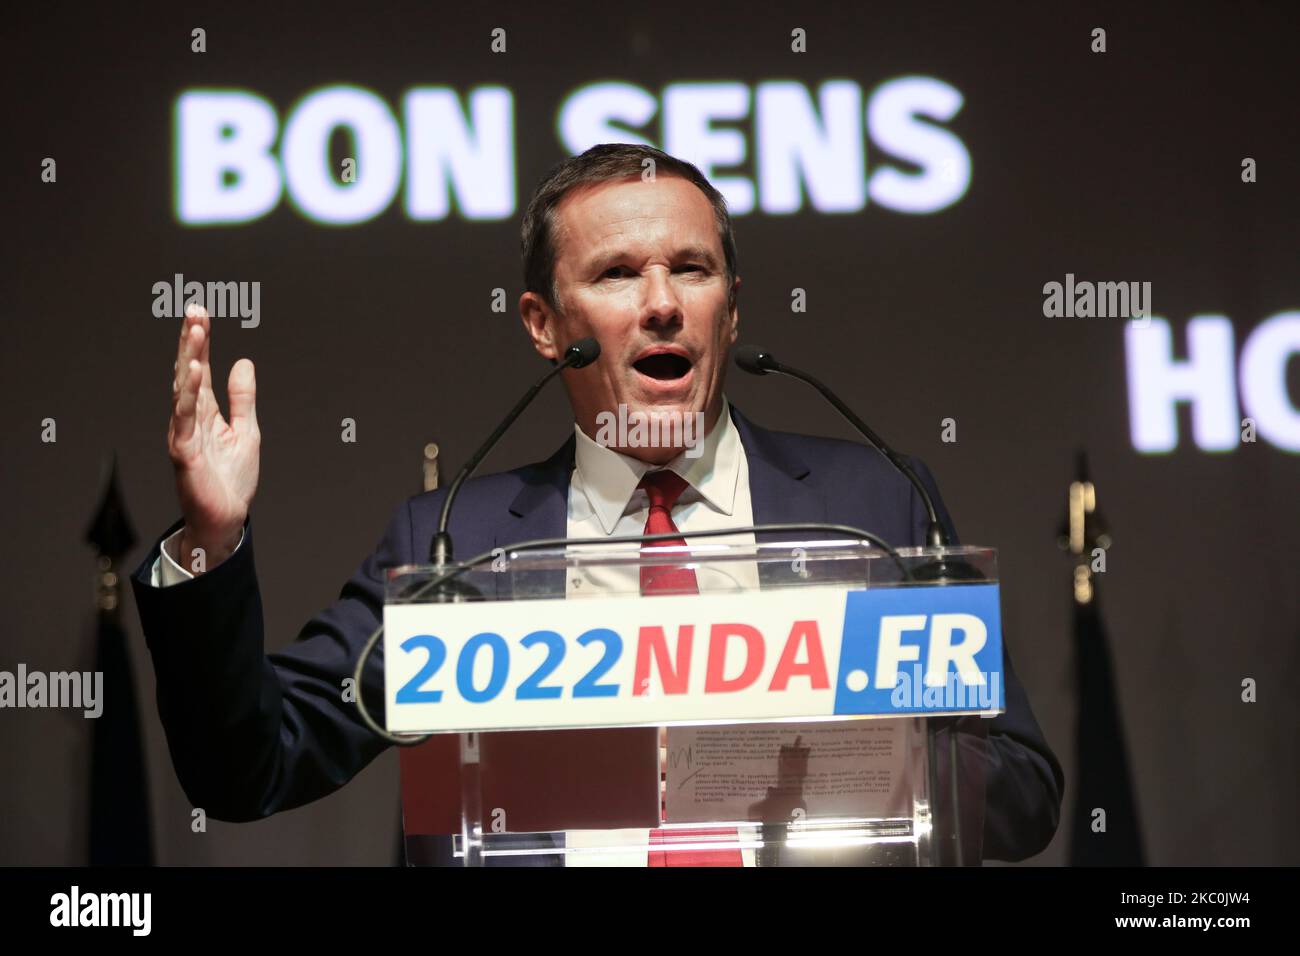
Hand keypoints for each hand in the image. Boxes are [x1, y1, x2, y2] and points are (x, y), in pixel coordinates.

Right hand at [168, 304, 259, 573]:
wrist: (226, 519)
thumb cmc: (230, 479)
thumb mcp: (247, 430)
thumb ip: (242, 398)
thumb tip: (244, 362)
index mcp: (205, 413)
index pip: (200, 370)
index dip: (201, 342)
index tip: (202, 314)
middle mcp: (190, 419)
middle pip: (189, 373)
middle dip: (191, 342)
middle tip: (195, 311)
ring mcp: (184, 434)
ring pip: (184, 390)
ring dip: (189, 359)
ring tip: (195, 331)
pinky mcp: (184, 453)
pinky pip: (184, 420)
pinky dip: (188, 396)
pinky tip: (194, 373)